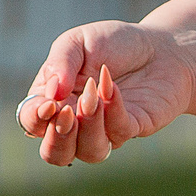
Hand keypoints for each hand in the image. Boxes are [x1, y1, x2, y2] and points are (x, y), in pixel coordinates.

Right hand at [17, 21, 195, 165]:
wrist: (162, 46)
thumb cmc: (115, 44)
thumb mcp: (79, 42)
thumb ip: (59, 62)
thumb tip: (51, 93)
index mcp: (54, 102)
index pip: (32, 123)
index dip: (35, 119)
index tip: (49, 103)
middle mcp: (77, 123)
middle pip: (55, 153)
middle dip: (57, 138)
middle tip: (67, 111)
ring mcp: (106, 130)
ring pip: (89, 153)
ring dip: (87, 127)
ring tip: (92, 96)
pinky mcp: (135, 128)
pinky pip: (119, 132)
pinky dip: (112, 109)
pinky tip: (110, 85)